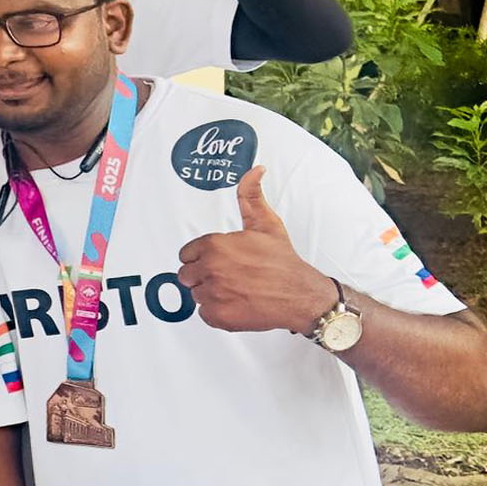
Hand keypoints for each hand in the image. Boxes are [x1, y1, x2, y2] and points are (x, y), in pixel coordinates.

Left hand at [179, 175, 338, 334]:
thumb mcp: (266, 224)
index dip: (203, 257)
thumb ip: (251, 196)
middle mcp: (209, 269)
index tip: (222, 260)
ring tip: (237, 288)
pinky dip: (218, 311)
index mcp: (214, 246)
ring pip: (196, 294)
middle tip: (231, 275)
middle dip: (204, 274)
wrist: (300, 294)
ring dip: (212, 292)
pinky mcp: (216, 316)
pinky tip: (238, 302)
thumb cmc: (282, 260)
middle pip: (186, 274)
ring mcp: (212, 294)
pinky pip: (204, 313)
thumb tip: (255, 170)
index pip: (187, 254)